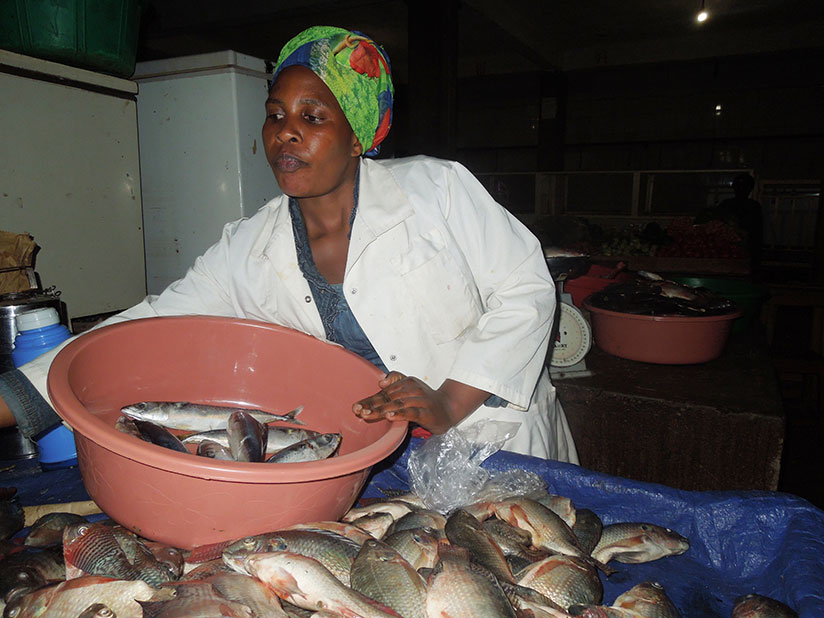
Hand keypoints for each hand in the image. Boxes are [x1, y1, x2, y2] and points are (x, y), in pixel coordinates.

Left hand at [353, 372, 489, 434]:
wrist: (449, 407)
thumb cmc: (426, 399)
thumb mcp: (411, 386)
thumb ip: (396, 380)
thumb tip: (380, 381)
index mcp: (406, 383)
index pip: (384, 392)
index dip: (369, 399)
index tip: (356, 406)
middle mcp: (412, 389)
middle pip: (388, 398)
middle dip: (371, 405)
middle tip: (357, 411)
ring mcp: (419, 400)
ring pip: (397, 404)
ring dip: (381, 409)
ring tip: (367, 414)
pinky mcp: (426, 412)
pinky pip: (411, 412)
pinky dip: (399, 414)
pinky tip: (389, 416)